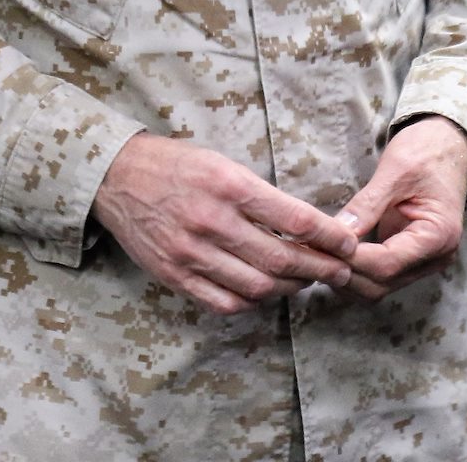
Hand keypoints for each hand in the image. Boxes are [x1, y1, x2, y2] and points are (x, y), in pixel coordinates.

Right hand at [92, 132, 358, 313]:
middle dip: (321, 270)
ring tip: (306, 281)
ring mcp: (191, 253)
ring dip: (290, 289)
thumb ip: (261, 196)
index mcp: (230, 186)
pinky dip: (253, 303)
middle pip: (281, 260)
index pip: (296, 220)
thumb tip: (305, 226)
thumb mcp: (224, 163)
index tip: (349, 244)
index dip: (330, 238)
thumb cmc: (177, 164)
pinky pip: (224, 302)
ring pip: (257, 287)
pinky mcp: (174, 276)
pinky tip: (265, 293)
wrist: (117, 176)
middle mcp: (212, 222)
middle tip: (341, 272)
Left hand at [333, 116, 466, 301]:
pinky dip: (355, 270)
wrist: (449, 145)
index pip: (386, 264)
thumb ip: (368, 204)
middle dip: (344, 272)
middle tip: (309, 251)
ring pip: (378, 286)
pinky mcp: (411, 257)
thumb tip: (336, 233)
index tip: (318, 246)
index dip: (349, 260)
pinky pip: (380, 274)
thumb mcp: (396, 170)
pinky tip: (332, 254)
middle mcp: (436, 257)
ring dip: (346, 276)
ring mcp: (425, 261)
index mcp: (438, 236)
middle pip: (381, 283)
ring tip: (316, 253)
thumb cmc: (426, 151)